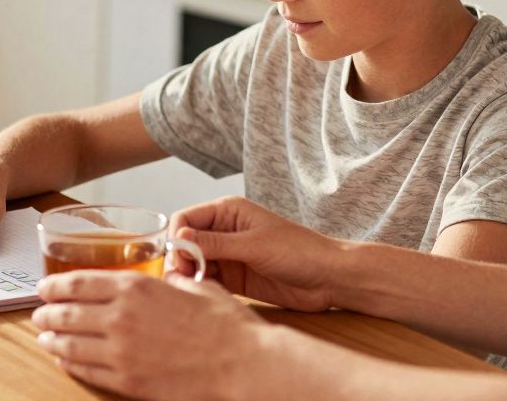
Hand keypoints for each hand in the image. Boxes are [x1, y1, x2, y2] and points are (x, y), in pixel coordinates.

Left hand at [32, 270, 265, 400]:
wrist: (242, 363)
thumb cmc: (224, 324)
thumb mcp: (192, 287)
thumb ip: (167, 282)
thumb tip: (163, 280)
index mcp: (136, 287)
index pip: (79, 283)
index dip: (55, 285)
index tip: (44, 287)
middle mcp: (121, 316)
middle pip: (68, 312)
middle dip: (47, 312)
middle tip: (39, 314)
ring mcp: (121, 351)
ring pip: (70, 343)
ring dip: (52, 339)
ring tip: (44, 337)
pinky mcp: (127, 381)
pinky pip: (87, 371)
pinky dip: (70, 363)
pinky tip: (64, 359)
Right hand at [168, 196, 346, 311]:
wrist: (329, 278)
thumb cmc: (299, 251)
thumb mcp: (254, 245)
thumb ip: (216, 243)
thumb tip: (179, 238)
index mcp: (227, 212)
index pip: (186, 219)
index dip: (177, 237)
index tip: (180, 258)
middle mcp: (223, 231)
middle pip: (185, 242)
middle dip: (179, 258)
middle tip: (182, 278)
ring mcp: (228, 255)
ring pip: (192, 262)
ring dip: (188, 274)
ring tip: (192, 288)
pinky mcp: (233, 278)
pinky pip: (206, 280)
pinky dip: (200, 286)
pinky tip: (203, 294)